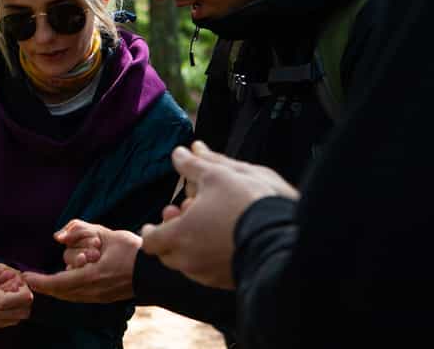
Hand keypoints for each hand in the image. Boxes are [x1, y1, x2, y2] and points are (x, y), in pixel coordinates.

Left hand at [23, 220, 140, 302]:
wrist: (155, 271)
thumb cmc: (133, 251)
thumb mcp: (107, 234)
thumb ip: (81, 230)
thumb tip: (58, 236)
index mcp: (92, 276)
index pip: (58, 283)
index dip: (40, 281)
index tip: (26, 277)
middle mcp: (92, 291)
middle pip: (61, 289)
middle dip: (50, 280)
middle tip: (50, 270)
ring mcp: (97, 298)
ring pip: (69, 294)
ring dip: (61, 284)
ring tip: (65, 270)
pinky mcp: (101, 299)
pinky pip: (78, 295)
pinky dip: (70, 288)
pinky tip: (71, 277)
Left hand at [141, 141, 297, 288]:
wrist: (283, 236)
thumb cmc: (246, 202)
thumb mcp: (218, 174)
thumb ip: (194, 165)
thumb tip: (180, 152)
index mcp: (180, 236)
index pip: (150, 242)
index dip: (151, 230)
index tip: (159, 220)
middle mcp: (190, 261)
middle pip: (167, 254)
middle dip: (172, 234)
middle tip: (184, 215)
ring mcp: (210, 275)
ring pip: (189, 264)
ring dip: (191, 245)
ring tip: (206, 224)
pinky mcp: (229, 281)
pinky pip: (210, 272)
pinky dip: (209, 257)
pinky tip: (224, 239)